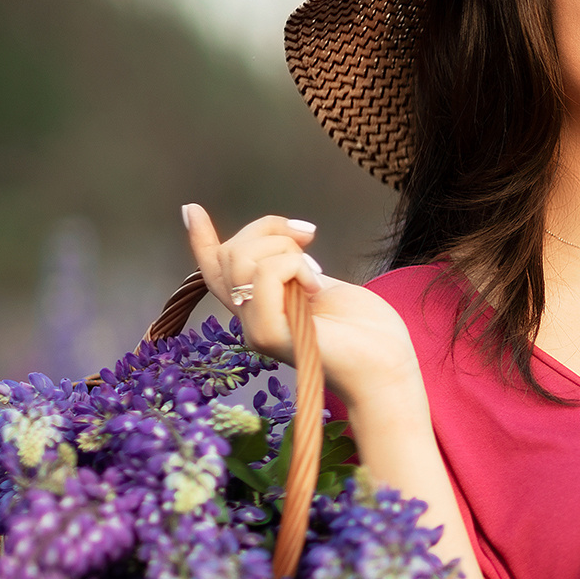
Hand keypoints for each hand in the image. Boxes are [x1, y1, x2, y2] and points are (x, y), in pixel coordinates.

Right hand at [181, 204, 419, 410]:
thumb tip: (289, 241)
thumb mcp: (323, 286)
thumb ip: (294, 270)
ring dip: (287, 250)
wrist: (388, 368)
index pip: (217, 272)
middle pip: (231, 253)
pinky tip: (317, 289)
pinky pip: (264, 276)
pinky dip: (295, 268)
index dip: (202, 240)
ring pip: (243, 260)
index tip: (191, 210)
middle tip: (309, 238)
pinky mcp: (268, 334)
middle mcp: (250, 319)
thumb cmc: (367, 332)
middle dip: (271, 229)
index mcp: (262, 307)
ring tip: (316, 276)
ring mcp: (255, 328)